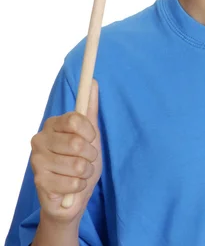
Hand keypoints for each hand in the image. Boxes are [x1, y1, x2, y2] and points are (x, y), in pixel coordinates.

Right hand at [30, 79, 101, 224]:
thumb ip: (90, 108)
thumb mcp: (91, 134)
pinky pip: (72, 183)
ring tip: (80, 174)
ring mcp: (37, 160)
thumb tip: (92, 81)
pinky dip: (79, 186)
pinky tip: (72, 186)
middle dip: (90, 155)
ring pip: (77, 164)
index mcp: (53, 124)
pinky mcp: (39, 182)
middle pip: (77, 143)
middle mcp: (40, 139)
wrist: (72, 197)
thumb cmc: (81, 162)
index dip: (89, 131)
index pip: (75, 119)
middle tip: (87, 160)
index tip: (91, 138)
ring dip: (86, 172)